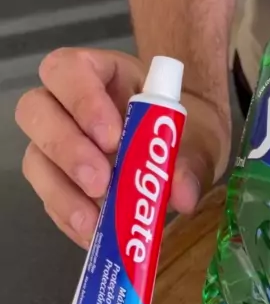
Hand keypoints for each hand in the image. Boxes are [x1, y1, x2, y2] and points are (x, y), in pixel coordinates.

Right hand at [16, 48, 229, 247]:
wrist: (187, 154)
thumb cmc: (186, 132)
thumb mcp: (198, 141)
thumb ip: (190, 162)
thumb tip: (182, 196)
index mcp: (102, 75)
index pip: (70, 69)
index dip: (82, 100)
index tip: (112, 138)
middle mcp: (67, 104)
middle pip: (37, 111)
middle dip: (66, 149)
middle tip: (101, 182)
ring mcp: (57, 144)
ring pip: (36, 158)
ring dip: (62, 191)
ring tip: (96, 220)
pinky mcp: (58, 183)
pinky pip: (49, 199)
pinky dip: (69, 218)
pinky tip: (94, 234)